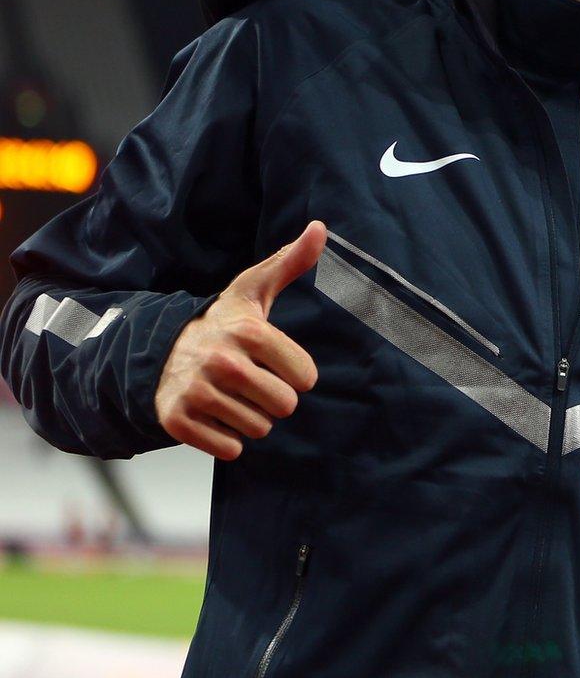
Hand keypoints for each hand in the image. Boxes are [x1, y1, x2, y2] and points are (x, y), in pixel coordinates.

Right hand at [154, 221, 324, 459]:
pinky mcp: (177, 421)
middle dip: (274, 399)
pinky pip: (229, 449)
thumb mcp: (254, 291)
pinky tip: (215, 414)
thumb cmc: (222, 323)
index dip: (296, 374)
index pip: (305, 378)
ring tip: (232, 395)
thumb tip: (320, 228)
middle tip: (252, 382)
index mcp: (249, 332)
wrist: (161, 351)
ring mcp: (197, 392)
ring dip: (251, 418)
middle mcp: (222, 362)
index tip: (274, 362)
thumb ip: (290, 262)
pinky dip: (227, 439)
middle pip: (284, 406)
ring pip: (258, 429)